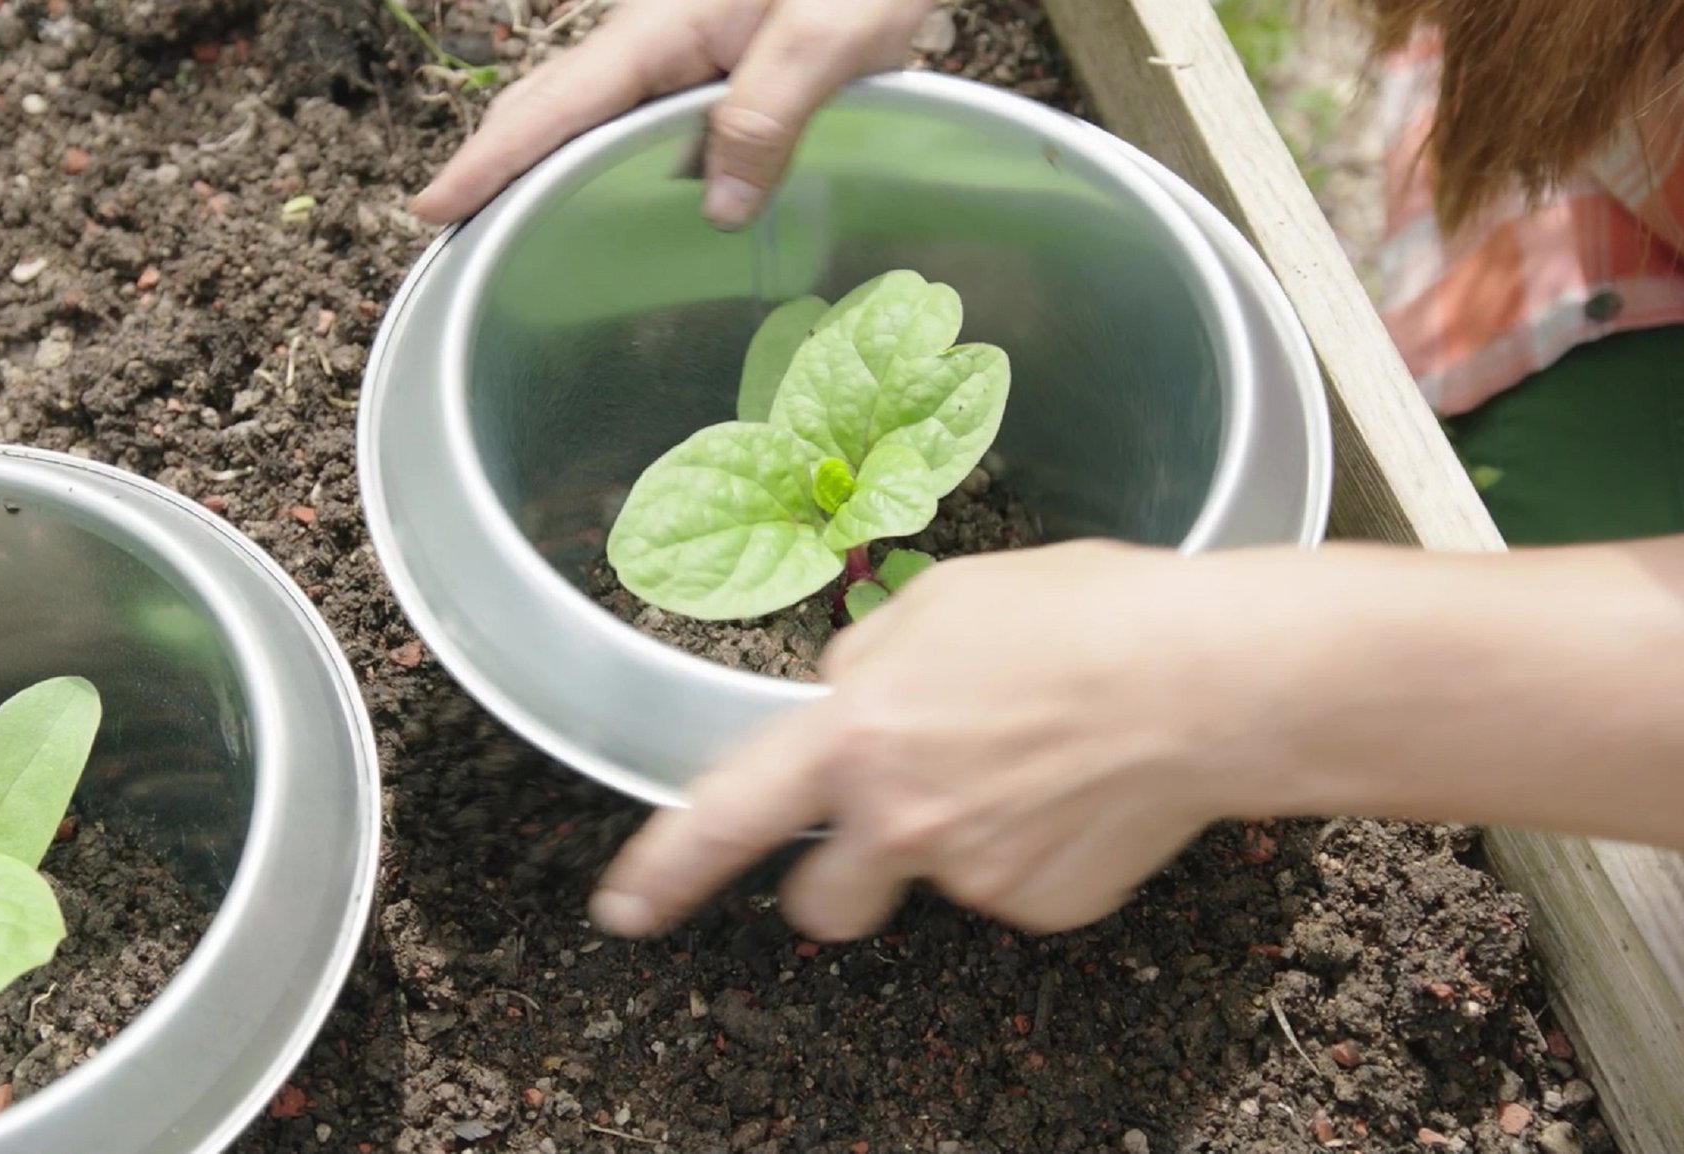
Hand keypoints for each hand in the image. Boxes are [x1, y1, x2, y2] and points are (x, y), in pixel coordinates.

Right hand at [410, 0, 935, 229]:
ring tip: (507, 226)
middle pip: (552, 106)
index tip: (430, 207)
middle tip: (450, 233)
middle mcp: (655, 34)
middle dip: (495, 165)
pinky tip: (610, 193)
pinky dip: (603, 153)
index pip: (556, 105)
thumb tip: (717, 210)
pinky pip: (638, 112)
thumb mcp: (827, 38)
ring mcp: (678, 41)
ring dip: (544, 163)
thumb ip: (767, 118)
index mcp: (663, 27)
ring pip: (591, 111)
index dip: (489, 161)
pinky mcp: (710, 51)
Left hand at [587, 541, 1360, 939]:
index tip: (627, 906)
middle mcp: (899, 822)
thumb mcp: (943, 601)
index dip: (664, 868)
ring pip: (931, 879)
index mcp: (856, 736)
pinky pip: (1010, 884)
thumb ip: (870, 661)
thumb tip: (850, 690)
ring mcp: (971, 874)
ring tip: (1023, 765)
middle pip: (822, 903)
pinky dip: (1030, 846)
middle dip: (839, 874)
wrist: (1203, 683)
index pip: (727, 817)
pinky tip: (1073, 788)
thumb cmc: (1081, 619)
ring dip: (952, 840)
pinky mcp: (1041, 904)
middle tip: (887, 822)